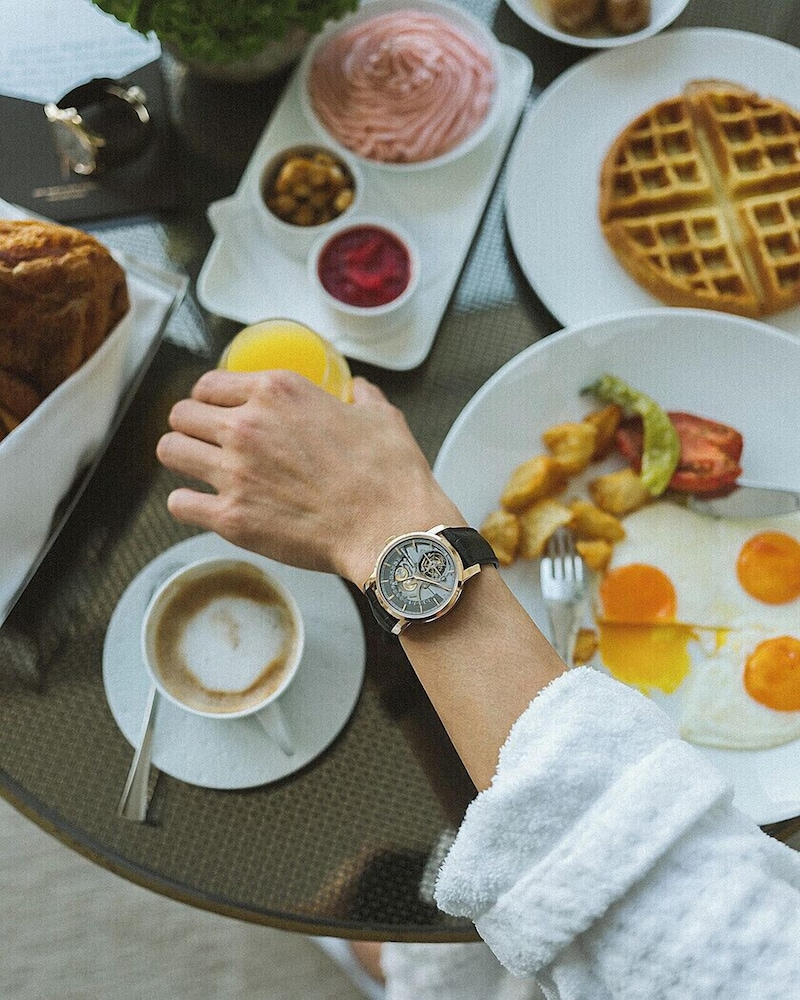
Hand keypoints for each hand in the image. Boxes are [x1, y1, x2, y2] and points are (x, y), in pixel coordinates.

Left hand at [156, 370, 463, 584]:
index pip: (209, 383)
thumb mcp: (380, 417)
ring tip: (198, 470)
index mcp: (278, 391)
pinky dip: (188, 503)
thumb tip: (358, 388)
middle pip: (182, 414)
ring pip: (170, 451)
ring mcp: (235, 471)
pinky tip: (204, 506)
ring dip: (183, 459)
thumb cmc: (389, 475)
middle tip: (206, 443)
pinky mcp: (231, 517)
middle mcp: (248, 425)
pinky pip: (179, 502)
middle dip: (191, 427)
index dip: (209, 399)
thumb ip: (361, 396)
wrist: (390, 530)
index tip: (216, 412)